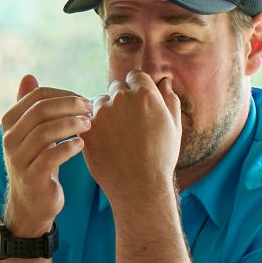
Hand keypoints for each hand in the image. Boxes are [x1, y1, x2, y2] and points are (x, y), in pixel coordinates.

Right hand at [0, 74, 93, 234]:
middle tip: (91, 108)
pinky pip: (51, 156)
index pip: (37, 96)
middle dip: (70, 106)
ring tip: (89, 126)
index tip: (83, 100)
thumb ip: (30, 107)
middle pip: (40, 111)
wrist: (31, 204)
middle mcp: (9, 139)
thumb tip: (27, 76)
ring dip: (72, 125)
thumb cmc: (37, 162)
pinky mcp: (31, 177)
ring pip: (45, 132)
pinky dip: (69, 147)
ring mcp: (18, 159)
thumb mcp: (32, 133)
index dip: (63, 94)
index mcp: (9, 123)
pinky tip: (82, 145)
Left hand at [80, 70, 183, 199]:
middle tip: (127, 123)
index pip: (135, 76)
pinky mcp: (87, 129)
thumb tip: (164, 80)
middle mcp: (122, 98)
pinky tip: (104, 143)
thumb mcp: (174, 126)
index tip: (138, 105)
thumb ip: (169, 98)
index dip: (136, 89)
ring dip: (105, 112)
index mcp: (145, 94)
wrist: (140, 185)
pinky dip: (93, 128)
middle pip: (116, 88)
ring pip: (99, 103)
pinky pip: (87, 120)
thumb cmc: (161, 157)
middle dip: (120, 99)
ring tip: (116, 135)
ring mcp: (102, 113)